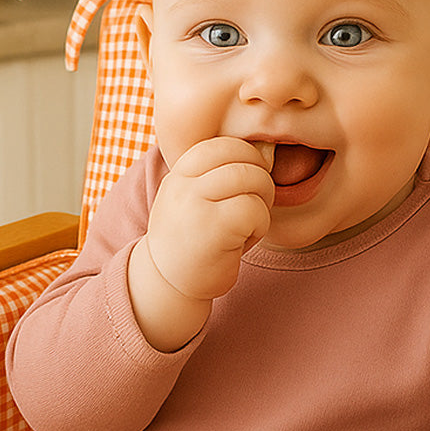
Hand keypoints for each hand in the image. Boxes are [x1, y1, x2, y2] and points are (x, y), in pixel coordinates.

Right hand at [147, 136, 274, 302]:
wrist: (167, 286)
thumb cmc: (190, 242)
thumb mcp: (188, 201)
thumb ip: (211, 177)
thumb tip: (261, 152)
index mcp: (178, 175)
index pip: (220, 145)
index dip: (245, 156)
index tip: (250, 178)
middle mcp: (183, 185)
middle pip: (241, 157)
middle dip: (261, 178)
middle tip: (258, 202)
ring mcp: (196, 205)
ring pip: (251, 179)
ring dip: (263, 202)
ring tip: (250, 223)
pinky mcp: (213, 227)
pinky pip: (254, 209)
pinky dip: (260, 225)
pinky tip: (246, 240)